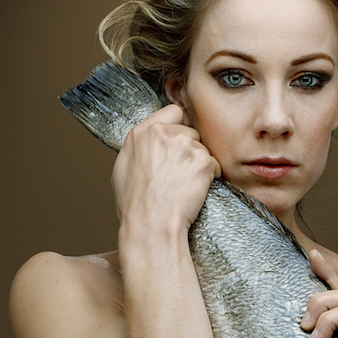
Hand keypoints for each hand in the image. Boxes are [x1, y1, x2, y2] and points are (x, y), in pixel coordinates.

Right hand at [112, 104, 220, 231]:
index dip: (179, 127)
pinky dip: (210, 177)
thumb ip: (138, 148)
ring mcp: (184, 145)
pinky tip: (195, 191)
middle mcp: (162, 133)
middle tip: (180, 174)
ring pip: (203, 148)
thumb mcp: (123, 169)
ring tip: (185, 185)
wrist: (151, 225)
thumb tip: (146, 143)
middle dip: (189, 149)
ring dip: (199, 164)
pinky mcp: (202, 160)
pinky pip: (215, 165)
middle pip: (190, 131)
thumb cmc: (135, 205)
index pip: (173, 112)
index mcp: (141, 132)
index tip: (178, 143)